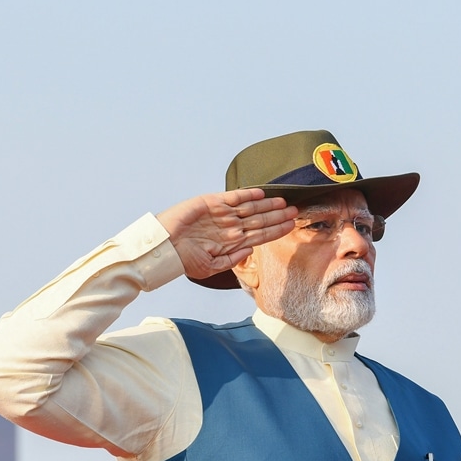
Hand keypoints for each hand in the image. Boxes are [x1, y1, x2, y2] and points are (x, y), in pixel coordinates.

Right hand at [156, 189, 297, 279]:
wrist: (164, 249)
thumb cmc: (184, 260)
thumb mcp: (211, 267)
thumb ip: (232, 259)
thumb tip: (251, 250)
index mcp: (232, 241)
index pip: (261, 235)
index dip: (277, 230)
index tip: (292, 225)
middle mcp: (230, 227)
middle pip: (260, 220)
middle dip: (278, 216)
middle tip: (296, 211)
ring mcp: (222, 214)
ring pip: (250, 208)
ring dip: (268, 205)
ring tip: (284, 202)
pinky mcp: (211, 203)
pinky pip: (233, 197)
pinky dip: (247, 195)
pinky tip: (262, 193)